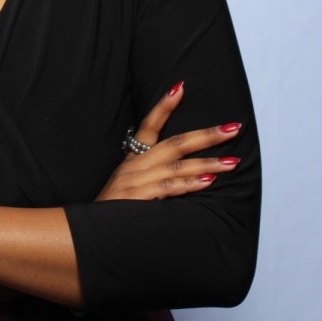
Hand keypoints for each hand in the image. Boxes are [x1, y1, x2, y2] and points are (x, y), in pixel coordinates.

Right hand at [95, 81, 241, 201]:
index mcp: (132, 159)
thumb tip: (183, 171)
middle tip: (233, 128)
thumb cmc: (113, 211)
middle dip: (207, 135)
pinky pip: (167, 186)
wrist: (88, 233)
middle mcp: (135, 166)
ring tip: (232, 162)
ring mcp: (135, 181)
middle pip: (175, 143)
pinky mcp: (137, 197)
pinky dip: (188, 183)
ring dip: (207, 162)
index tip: (180, 87)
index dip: (164, 106)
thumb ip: (151, 176)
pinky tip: (207, 181)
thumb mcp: (127, 186)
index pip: (149, 125)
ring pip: (177, 165)